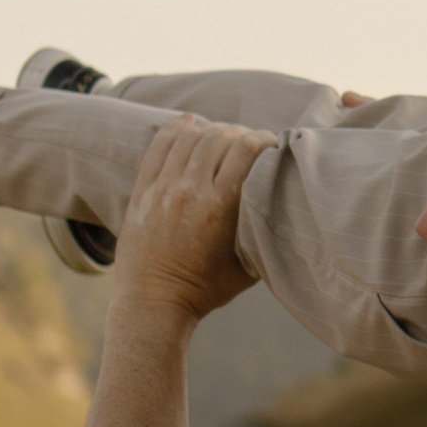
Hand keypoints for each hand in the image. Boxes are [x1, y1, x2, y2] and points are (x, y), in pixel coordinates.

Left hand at [113, 116, 267, 323]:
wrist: (154, 302)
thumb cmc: (205, 290)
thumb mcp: (247, 266)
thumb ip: (262, 234)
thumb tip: (283, 208)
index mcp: (220, 208)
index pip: (245, 150)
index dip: (262, 138)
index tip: (272, 142)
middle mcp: (190, 192)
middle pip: (219, 138)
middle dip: (239, 132)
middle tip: (249, 139)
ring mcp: (163, 189)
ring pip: (189, 137)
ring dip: (211, 129)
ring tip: (223, 135)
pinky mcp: (143, 192)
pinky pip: (159, 147)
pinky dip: (176, 130)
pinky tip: (189, 123)